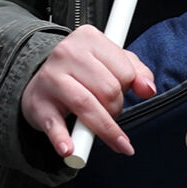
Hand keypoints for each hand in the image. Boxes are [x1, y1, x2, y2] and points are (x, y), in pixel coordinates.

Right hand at [22, 28, 155, 161]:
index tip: (120, 93)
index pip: (124, 70)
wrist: (41, 84)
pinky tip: (69, 150)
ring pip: (87, 105)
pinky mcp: (38, 104)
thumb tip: (148, 89)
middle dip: (117, 108)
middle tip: (111, 113)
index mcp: (88, 37)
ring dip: (106, 130)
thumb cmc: (83, 73)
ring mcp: (50, 78)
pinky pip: (54, 124)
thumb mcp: (112, 63)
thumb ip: (137, 73)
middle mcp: (66, 52)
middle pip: (108, 90)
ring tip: (116, 143)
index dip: (127, 88)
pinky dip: (62, 138)